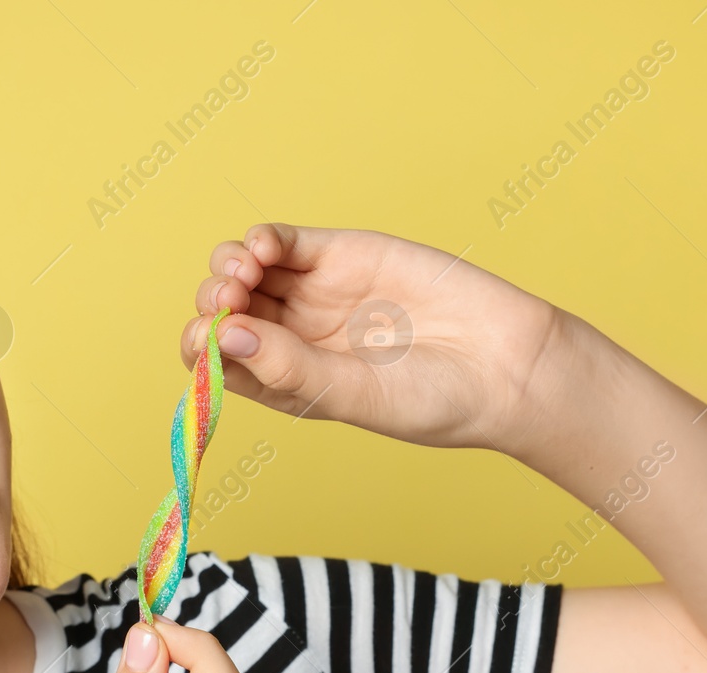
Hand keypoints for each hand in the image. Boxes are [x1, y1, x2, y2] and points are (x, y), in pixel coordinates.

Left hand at [180, 223, 569, 453]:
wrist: (504, 365)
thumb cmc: (432, 399)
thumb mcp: (352, 395)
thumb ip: (287, 367)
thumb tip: (225, 335)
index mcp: (284, 383)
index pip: (215, 361)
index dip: (202, 346)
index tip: (216, 338)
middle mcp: (290, 339)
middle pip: (220, 311)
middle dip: (212, 302)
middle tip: (232, 300)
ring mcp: (311, 295)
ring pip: (241, 272)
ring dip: (228, 267)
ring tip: (247, 274)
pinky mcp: (340, 256)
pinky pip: (282, 242)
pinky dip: (262, 239)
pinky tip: (265, 249)